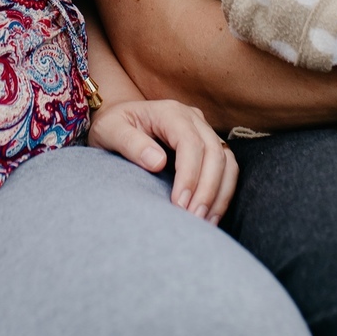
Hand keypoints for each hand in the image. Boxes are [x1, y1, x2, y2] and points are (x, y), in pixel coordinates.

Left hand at [87, 97, 238, 222]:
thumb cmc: (113, 126)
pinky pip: (227, 169)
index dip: (189, 174)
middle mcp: (193, 119)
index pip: (190, 142)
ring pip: (226, 161)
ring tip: (205, 223)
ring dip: (220, 193)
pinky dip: (223, 193)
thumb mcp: (110, 130)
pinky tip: (211, 216)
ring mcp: (204, 131)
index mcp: (170, 112)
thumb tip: (158, 162)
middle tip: (193, 219)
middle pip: (214, 152)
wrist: (120, 120)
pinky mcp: (208, 147)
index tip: (179, 204)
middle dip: (207, 188)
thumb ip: (130, 143)